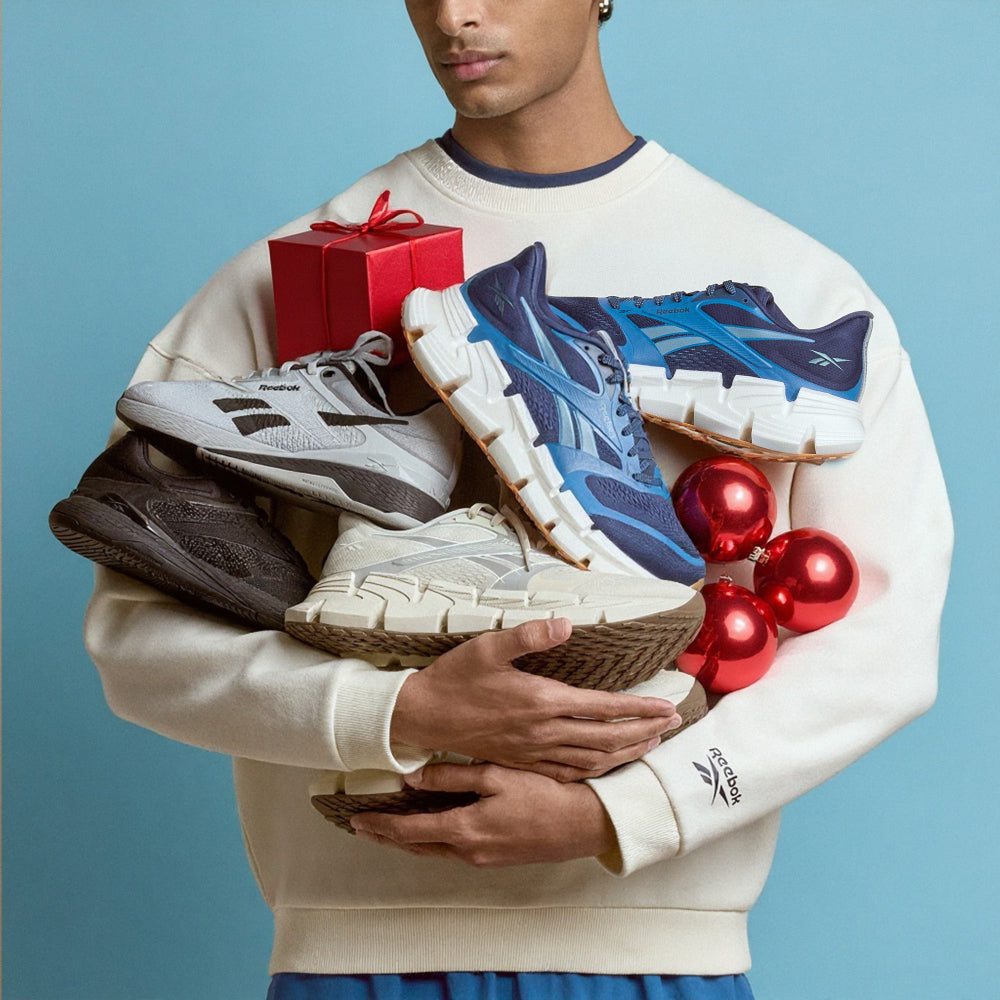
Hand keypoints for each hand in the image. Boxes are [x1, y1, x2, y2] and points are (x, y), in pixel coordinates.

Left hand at [351, 762, 614, 865]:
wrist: (583, 824)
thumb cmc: (543, 794)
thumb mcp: (495, 775)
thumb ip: (452, 776)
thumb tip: (411, 777)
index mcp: (464, 830)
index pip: (408, 830)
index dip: (379, 824)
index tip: (356, 818)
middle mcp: (469, 851)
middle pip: (416, 845)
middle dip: (387, 836)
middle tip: (363, 826)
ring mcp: (484, 858)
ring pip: (434, 850)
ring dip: (409, 839)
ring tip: (390, 827)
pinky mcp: (497, 857)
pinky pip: (453, 850)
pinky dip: (433, 839)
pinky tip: (433, 827)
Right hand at [390, 618, 681, 780]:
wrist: (423, 717)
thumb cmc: (455, 678)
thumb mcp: (489, 647)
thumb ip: (529, 635)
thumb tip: (566, 624)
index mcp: (542, 702)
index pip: (603, 707)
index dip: (639, 708)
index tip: (667, 706)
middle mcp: (543, 732)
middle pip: (607, 737)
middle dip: (644, 731)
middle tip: (674, 725)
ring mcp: (534, 752)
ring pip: (592, 759)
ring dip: (626, 752)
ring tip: (650, 745)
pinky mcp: (522, 762)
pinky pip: (569, 772)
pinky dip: (596, 769)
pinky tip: (605, 765)